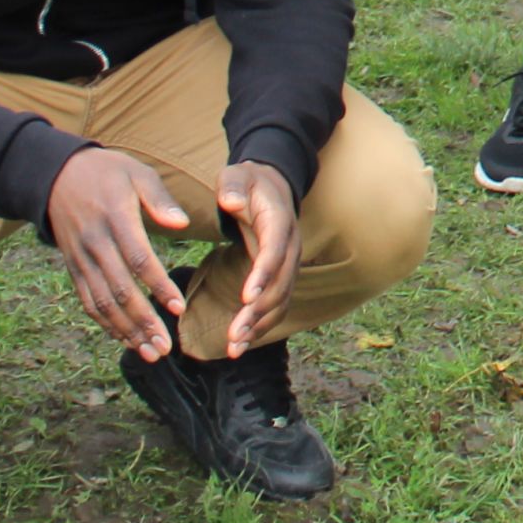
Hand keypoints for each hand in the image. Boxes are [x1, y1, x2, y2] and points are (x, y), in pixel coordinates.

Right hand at [47, 147, 194, 357]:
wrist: (57, 175)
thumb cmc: (107, 172)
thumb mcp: (137, 173)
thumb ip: (160, 198)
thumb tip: (182, 223)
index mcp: (115, 218)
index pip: (138, 259)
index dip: (158, 286)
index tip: (178, 308)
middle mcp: (95, 244)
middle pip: (119, 290)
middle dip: (143, 321)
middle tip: (165, 347)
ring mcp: (81, 258)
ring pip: (101, 303)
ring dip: (125, 331)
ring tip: (149, 353)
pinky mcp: (73, 267)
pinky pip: (87, 301)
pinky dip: (105, 324)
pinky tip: (124, 339)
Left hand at [213, 160, 301, 353]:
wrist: (271, 185)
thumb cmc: (248, 182)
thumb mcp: (237, 175)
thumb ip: (233, 186)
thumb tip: (231, 202)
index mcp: (279, 222)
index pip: (275, 251)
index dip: (263, 275)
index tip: (246, 298)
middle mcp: (291, 247)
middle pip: (280, 284)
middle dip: (258, 312)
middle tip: (233, 336)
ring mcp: (289, 264)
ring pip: (281, 300)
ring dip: (260, 326)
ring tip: (234, 348)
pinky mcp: (281, 276)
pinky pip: (277, 305)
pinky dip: (262, 326)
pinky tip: (242, 343)